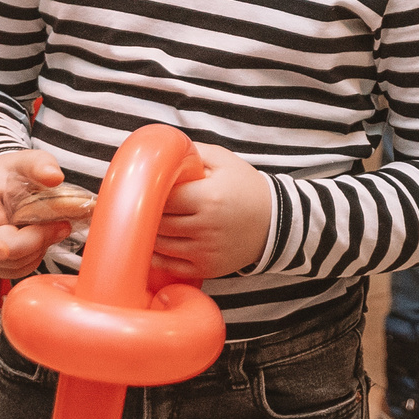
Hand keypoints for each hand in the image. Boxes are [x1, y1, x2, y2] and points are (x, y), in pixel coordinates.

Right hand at [0, 148, 76, 276]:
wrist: (9, 183)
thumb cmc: (11, 173)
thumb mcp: (25, 160)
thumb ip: (38, 163)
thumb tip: (54, 177)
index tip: (1, 250)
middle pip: (0, 256)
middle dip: (33, 241)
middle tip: (60, 223)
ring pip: (13, 267)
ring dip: (39, 249)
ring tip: (56, 226)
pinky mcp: (6, 261)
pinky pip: (23, 268)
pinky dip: (40, 254)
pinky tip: (48, 235)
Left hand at [152, 141, 272, 282]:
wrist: (275, 221)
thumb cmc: (246, 188)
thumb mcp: (224, 160)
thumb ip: (192, 152)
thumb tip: (162, 151)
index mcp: (208, 197)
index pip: (162, 197)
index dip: (151, 193)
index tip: (148, 189)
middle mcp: (206, 226)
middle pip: (158, 222)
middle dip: (147, 213)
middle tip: (144, 205)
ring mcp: (206, 250)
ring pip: (160, 245)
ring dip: (149, 234)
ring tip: (148, 223)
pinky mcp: (207, 268)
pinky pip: (170, 266)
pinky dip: (157, 257)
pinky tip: (155, 244)